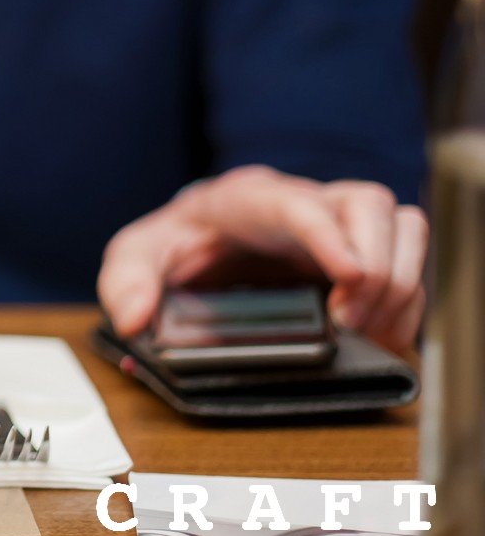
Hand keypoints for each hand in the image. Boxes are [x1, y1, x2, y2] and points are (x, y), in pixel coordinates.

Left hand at [97, 165, 427, 354]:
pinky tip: (381, 336)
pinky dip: (406, 304)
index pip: (297, 204)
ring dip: (398, 284)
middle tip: (348, 319)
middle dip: (375, 265)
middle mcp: (305, 205)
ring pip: (403, 227)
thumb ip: (126, 279)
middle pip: (370, 205)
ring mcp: (340, 227)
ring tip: (367, 331)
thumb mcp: (138, 255)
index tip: (350, 275)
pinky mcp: (362, 254)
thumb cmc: (178, 241)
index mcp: (248, 199)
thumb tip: (133, 319)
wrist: (203, 237)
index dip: (330, 235)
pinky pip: (410, 265)